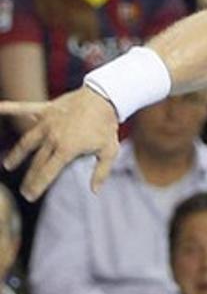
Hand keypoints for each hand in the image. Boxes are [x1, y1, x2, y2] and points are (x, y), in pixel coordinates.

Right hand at [0, 87, 119, 198]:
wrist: (105, 96)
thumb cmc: (108, 125)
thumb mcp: (109, 151)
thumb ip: (100, 172)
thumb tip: (94, 191)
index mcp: (66, 149)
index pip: (47, 173)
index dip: (37, 186)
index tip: (30, 197)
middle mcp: (53, 137)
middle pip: (37, 161)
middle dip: (30, 177)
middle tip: (24, 190)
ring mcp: (47, 123)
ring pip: (27, 142)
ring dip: (17, 154)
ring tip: (8, 165)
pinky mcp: (46, 109)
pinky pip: (24, 108)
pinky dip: (10, 108)